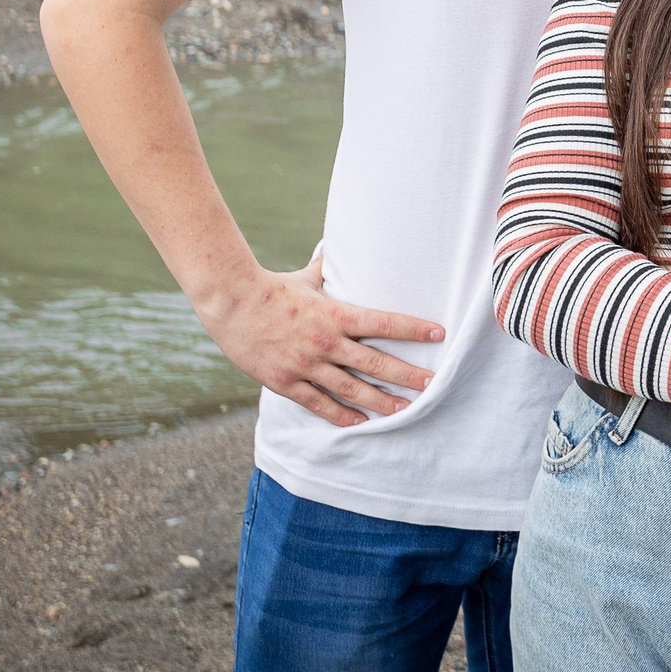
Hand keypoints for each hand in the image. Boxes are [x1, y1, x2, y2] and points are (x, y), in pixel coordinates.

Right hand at [195, 256, 443, 426]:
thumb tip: (343, 248)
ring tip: (404, 410)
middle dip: (407, 375)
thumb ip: (331, 269)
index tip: (439, 334)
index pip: (385, 323)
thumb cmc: (272, 287)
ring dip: (380, 401)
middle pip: (375, 363)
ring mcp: (306, 365)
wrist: (231, 302)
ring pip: (351, 389)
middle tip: (433, 385)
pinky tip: (360, 423)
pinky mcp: (286, 382)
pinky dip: (340, 415)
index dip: (414, 329)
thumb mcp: (308, 277)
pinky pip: (318, 403)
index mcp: (336, 314)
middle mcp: (326, 342)